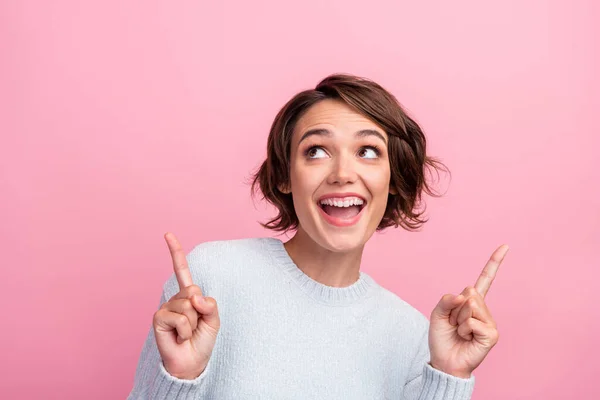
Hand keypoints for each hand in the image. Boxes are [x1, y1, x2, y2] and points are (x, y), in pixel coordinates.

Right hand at [153, 232, 220, 379]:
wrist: (192, 362)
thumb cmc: (202, 340)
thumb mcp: (214, 320)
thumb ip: (209, 304)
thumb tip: (194, 296)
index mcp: (188, 295)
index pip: (181, 271)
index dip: (175, 252)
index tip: (167, 234)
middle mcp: (175, 299)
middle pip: (193, 291)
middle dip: (200, 311)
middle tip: (194, 326)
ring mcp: (165, 307)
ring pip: (188, 306)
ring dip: (192, 323)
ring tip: (187, 333)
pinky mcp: (158, 318)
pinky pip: (180, 317)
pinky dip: (185, 330)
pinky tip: (179, 337)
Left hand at [428, 245, 508, 377]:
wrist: (444, 361)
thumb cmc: (442, 338)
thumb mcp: (437, 314)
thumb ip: (446, 300)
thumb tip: (464, 294)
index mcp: (471, 302)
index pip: (485, 279)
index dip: (494, 263)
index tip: (505, 246)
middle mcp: (483, 310)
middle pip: (469, 292)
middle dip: (455, 309)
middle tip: (454, 324)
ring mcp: (489, 322)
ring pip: (470, 306)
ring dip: (458, 320)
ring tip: (460, 332)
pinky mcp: (492, 334)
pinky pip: (473, 321)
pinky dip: (464, 329)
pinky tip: (466, 338)